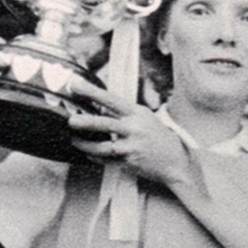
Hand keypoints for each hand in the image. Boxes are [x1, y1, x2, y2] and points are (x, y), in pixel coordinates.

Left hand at [68, 76, 188, 184]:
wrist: (176, 161)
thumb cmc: (159, 137)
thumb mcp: (146, 118)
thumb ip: (125, 114)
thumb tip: (101, 106)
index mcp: (138, 113)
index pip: (111, 100)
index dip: (92, 92)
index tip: (75, 85)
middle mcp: (134, 128)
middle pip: (105, 123)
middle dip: (86, 122)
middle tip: (71, 120)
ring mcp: (132, 146)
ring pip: (102, 146)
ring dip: (85, 145)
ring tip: (74, 141)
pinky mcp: (130, 162)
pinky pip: (107, 160)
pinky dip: (95, 157)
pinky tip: (88, 154)